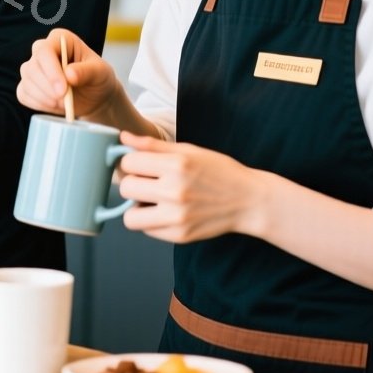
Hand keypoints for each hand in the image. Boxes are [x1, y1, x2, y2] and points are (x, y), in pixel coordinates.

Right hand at [16, 28, 123, 118]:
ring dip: (44, 97)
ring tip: (63, 102)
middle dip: (47, 87)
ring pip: (27, 82)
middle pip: (32, 67)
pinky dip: (38, 103)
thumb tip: (69, 74)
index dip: (51, 70)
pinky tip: (54, 105)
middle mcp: (43, 50)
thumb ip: (86, 71)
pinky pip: (24, 95)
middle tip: (64, 99)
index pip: (45, 50)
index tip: (63, 89)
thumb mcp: (100, 73)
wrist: (94, 96)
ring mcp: (33, 68)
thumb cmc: (98, 78)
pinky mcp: (28, 85)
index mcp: (60, 39)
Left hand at [116, 132, 270, 243]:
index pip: (128, 162)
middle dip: (132, 183)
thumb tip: (123, 137)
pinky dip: (151, 221)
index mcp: (176, 165)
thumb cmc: (220, 171)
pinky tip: (166, 211)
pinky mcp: (180, 235)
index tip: (140, 164)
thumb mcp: (189, 150)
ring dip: (137, 207)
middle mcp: (174, 191)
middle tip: (147, 182)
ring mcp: (177, 217)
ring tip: (152, 201)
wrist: (249, 200)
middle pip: (126, 188)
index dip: (131, 162)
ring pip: (130, 217)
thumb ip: (153, 145)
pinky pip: (147, 230)